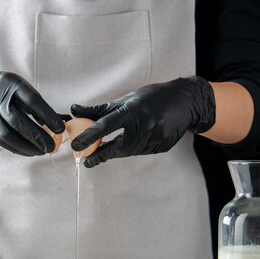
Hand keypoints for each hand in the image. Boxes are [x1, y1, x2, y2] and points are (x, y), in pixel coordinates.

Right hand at [0, 67, 64, 155]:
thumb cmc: (9, 91)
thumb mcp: (24, 90)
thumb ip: (42, 106)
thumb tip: (66, 121)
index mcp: (12, 85)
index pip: (31, 100)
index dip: (47, 115)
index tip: (60, 128)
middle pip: (17, 120)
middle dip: (36, 135)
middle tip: (52, 147)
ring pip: (7, 134)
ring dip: (27, 146)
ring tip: (43, 151)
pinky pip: (2, 142)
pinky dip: (18, 149)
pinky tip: (31, 151)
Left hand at [70, 76, 215, 166]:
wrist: (185, 102)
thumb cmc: (151, 99)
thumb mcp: (125, 100)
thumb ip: (99, 110)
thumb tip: (74, 110)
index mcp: (132, 111)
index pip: (106, 126)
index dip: (89, 136)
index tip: (76, 146)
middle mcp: (143, 125)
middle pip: (116, 147)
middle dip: (101, 153)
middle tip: (87, 159)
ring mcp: (154, 138)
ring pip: (128, 151)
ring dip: (119, 150)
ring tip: (122, 140)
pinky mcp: (162, 147)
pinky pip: (142, 152)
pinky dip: (135, 148)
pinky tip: (141, 138)